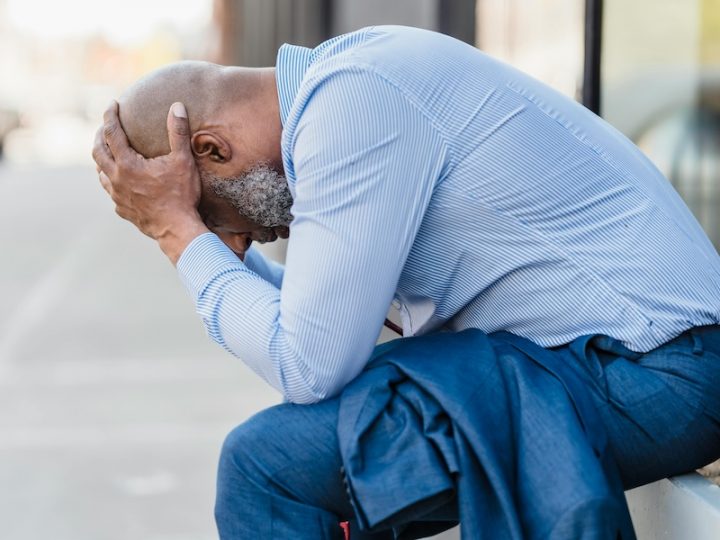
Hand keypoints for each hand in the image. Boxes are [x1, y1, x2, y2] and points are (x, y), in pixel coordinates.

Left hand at [92, 101, 208, 263]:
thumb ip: (178, 132)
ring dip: (102, 159)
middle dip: (100, 135)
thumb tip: (177, 106)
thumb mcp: (183, 161)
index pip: (112, 132)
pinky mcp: (122, 209)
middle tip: (106, 126)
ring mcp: (117, 196)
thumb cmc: (181, 195)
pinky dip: (111, 181)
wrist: (177, 229)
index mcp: (127, 164)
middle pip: (98, 151)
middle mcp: (116, 178)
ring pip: (100, 173)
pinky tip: (119, 181)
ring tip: (108, 153)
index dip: (110, 116)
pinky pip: (110, 192)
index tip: (112, 104)